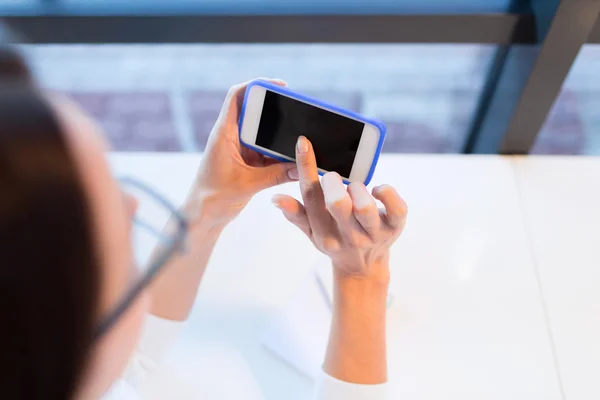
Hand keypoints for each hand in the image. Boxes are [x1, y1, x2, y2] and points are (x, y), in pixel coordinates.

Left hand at [188, 79, 298, 227]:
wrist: (203, 217)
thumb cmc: (213, 198)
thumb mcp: (247, 185)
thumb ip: (276, 175)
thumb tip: (300, 166)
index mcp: (224, 134)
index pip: (237, 97)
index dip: (257, 85)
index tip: (280, 86)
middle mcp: (232, 137)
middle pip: (255, 112)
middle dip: (276, 111)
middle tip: (298, 111)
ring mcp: (240, 150)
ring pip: (264, 134)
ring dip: (280, 137)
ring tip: (300, 138)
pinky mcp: (247, 163)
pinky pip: (267, 153)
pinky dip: (280, 155)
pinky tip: (294, 159)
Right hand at [272, 136, 406, 280]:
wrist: (364, 266)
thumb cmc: (335, 240)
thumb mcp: (312, 231)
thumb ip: (295, 214)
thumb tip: (276, 198)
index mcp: (324, 235)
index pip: (311, 198)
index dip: (306, 167)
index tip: (304, 142)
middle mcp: (348, 237)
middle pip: (337, 203)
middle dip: (333, 181)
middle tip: (333, 180)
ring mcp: (374, 234)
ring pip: (365, 205)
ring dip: (357, 189)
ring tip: (355, 190)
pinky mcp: (396, 227)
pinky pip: (396, 206)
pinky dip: (385, 191)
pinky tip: (376, 191)